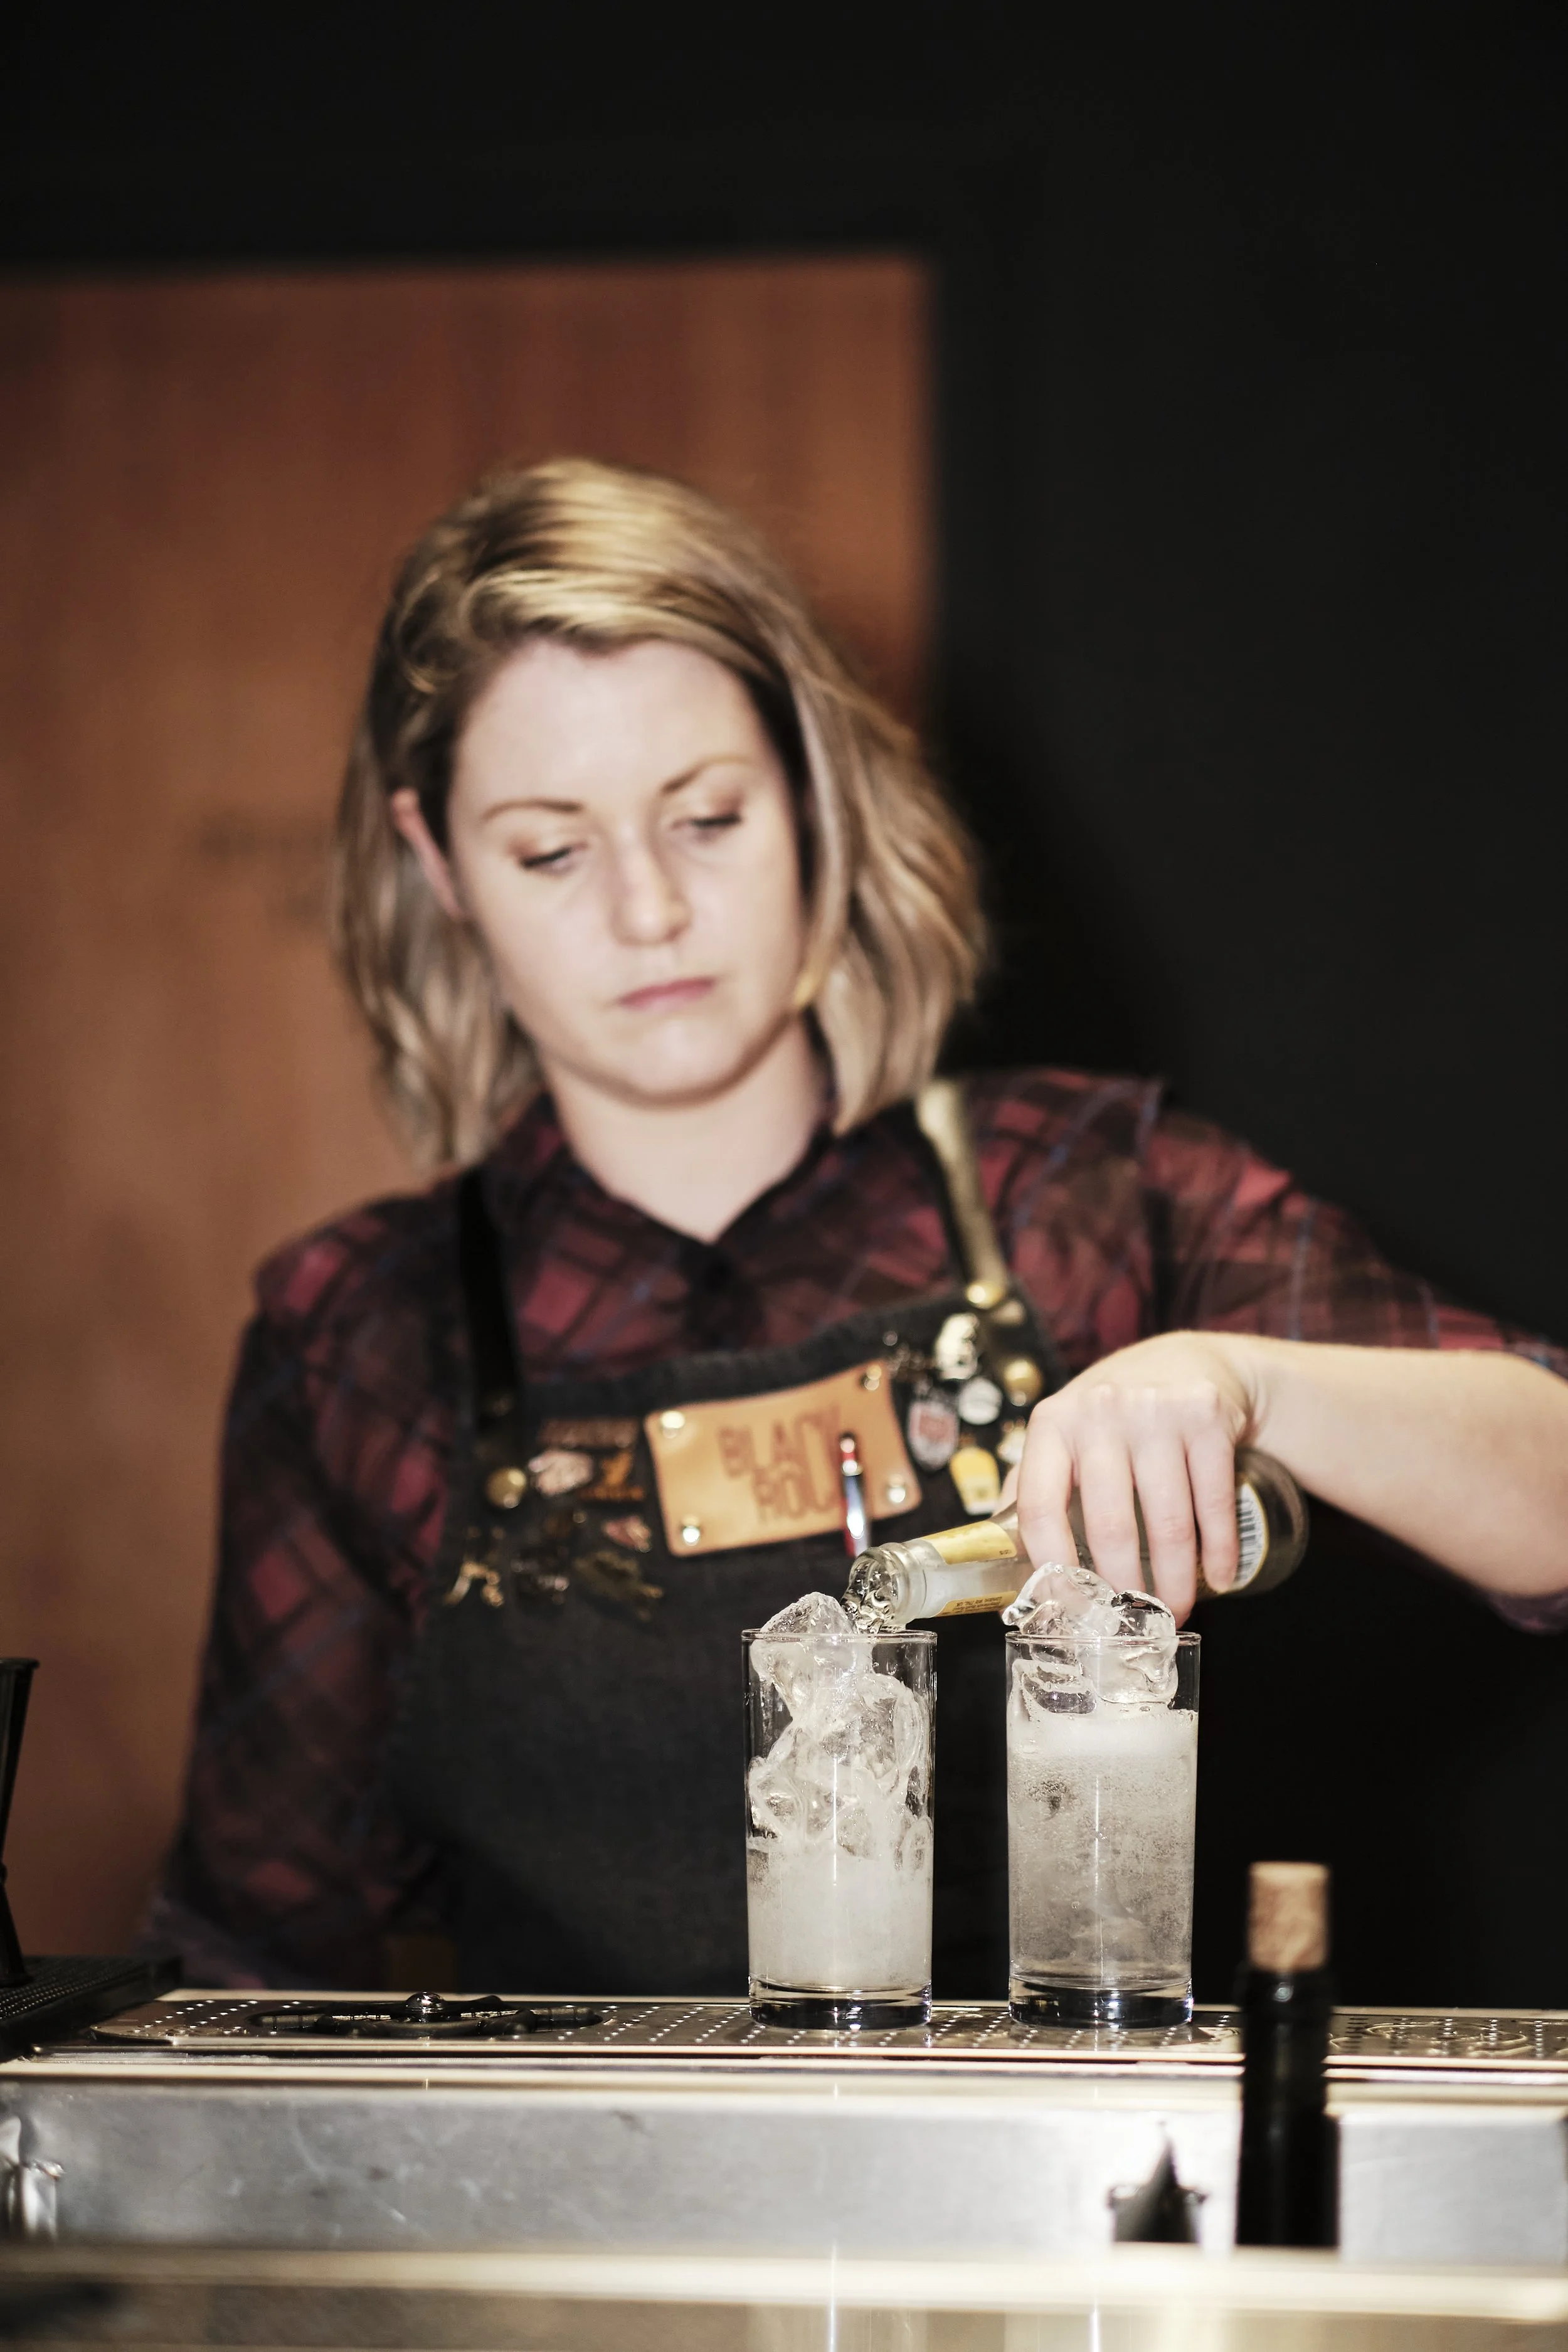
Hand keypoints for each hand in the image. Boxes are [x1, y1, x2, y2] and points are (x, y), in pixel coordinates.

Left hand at [1001, 1332, 1259, 1620]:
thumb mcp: (1061, 1436)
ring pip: (1169, 1523)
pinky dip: (1220, 1551)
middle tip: (1133, 1619)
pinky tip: (1221, 1578)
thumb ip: (1030, 1487)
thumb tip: (1000, 1558)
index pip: (1039, 1507)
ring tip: (1175, 1609)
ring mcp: (1155, 1411)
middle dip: (1124, 1588)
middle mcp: (1099, 1412)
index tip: (1071, 1609)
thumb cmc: (1112, 1416)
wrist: (1184, 1362)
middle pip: (1110, 1524)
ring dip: (1176, 1581)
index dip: (1053, 1568)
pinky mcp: (1206, 1415)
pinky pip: (1214, 1502)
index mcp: (1052, 1424)